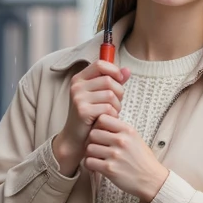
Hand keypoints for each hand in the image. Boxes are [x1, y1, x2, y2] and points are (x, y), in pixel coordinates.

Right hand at [51, 59, 130, 175]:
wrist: (74, 138)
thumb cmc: (90, 116)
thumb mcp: (100, 96)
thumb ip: (113, 82)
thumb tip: (127, 70)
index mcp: (79, 79)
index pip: (100, 64)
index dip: (114, 70)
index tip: (120, 80)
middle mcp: (77, 86)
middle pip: (109, 80)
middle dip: (119, 92)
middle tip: (116, 103)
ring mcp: (78, 98)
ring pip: (110, 95)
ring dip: (117, 106)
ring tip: (112, 112)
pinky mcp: (83, 111)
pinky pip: (108, 108)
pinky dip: (113, 115)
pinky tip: (108, 119)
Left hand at [83, 115, 168, 202]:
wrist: (152, 180)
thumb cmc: (143, 160)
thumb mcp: (135, 139)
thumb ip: (120, 130)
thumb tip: (102, 123)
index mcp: (128, 130)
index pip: (102, 118)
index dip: (97, 126)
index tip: (101, 134)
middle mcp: (121, 141)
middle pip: (93, 133)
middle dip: (91, 141)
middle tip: (95, 148)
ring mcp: (115, 155)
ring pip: (89, 148)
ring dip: (90, 154)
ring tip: (97, 158)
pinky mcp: (109, 169)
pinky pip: (89, 162)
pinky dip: (90, 165)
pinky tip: (96, 167)